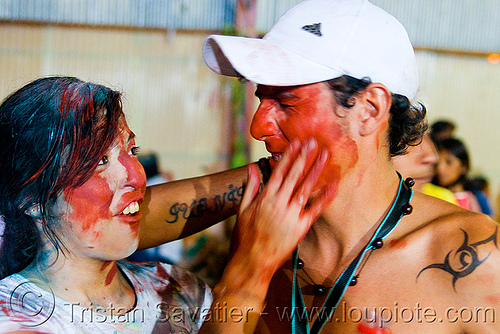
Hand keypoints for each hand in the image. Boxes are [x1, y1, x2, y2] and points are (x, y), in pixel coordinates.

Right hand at [232, 139, 332, 281]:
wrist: (251, 262)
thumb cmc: (244, 237)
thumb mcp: (242, 210)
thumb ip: (250, 187)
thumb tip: (251, 167)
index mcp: (265, 197)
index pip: (279, 171)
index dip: (288, 155)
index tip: (296, 142)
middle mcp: (279, 203)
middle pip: (294, 175)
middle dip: (304, 157)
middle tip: (314, 142)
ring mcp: (291, 215)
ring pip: (306, 187)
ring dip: (316, 170)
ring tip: (324, 155)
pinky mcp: (300, 227)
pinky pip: (316, 209)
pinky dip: (325, 196)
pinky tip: (334, 184)